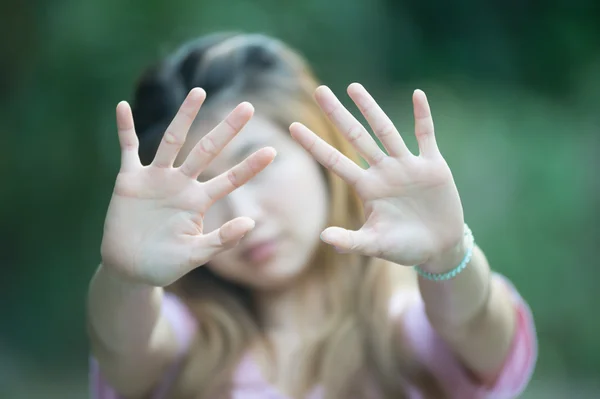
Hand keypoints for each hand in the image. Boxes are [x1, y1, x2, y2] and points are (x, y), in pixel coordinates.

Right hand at [101, 88, 275, 285]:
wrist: (130, 269)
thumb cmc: (165, 264)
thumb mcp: (196, 255)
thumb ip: (221, 241)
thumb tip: (250, 223)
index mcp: (199, 202)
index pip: (230, 180)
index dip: (250, 167)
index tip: (273, 151)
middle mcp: (181, 184)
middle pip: (207, 150)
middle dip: (227, 130)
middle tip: (248, 106)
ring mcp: (156, 179)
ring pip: (172, 141)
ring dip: (184, 116)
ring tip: (199, 92)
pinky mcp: (129, 181)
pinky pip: (128, 149)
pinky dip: (124, 129)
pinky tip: (122, 107)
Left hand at [290, 84, 464, 268]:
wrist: (439, 248)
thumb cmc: (404, 247)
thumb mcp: (377, 245)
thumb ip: (352, 241)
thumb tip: (324, 238)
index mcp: (367, 188)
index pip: (335, 161)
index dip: (315, 144)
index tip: (292, 126)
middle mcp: (383, 172)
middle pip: (357, 137)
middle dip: (338, 115)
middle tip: (319, 90)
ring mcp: (407, 166)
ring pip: (386, 131)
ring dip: (371, 109)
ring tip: (353, 87)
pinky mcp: (433, 166)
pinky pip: (426, 135)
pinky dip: (423, 116)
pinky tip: (417, 94)